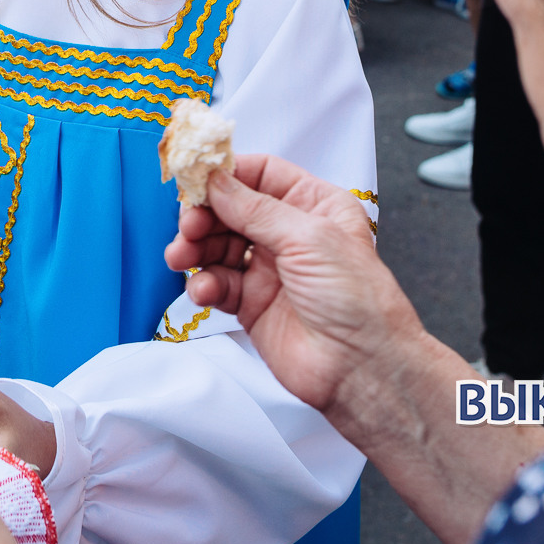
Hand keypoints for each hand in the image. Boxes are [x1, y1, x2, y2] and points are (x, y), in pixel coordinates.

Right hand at [163, 154, 419, 415]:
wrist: (361, 369)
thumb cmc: (357, 300)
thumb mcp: (308, 238)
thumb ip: (255, 208)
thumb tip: (214, 180)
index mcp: (314, 206)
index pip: (261, 174)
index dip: (225, 174)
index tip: (194, 177)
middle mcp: (290, 234)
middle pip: (231, 209)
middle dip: (204, 215)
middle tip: (188, 225)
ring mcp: (269, 269)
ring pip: (217, 246)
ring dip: (195, 249)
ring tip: (182, 258)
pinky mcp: (252, 303)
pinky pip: (217, 284)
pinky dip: (204, 285)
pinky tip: (204, 292)